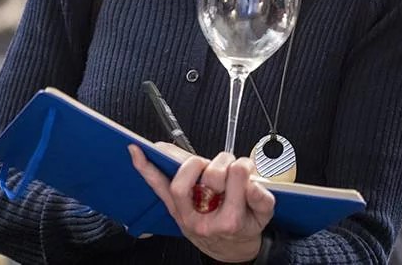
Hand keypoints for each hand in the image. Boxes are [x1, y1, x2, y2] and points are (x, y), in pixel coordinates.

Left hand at [130, 146, 274, 261]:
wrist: (228, 249)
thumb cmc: (244, 227)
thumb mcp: (264, 216)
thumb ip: (262, 198)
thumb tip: (251, 181)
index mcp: (231, 220)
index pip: (237, 177)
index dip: (243, 167)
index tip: (245, 170)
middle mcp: (204, 218)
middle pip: (212, 175)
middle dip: (223, 165)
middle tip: (227, 171)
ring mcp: (185, 214)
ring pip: (182, 180)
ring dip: (196, 164)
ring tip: (207, 169)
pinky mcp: (174, 209)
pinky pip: (157, 187)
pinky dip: (146, 168)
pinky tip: (137, 151)